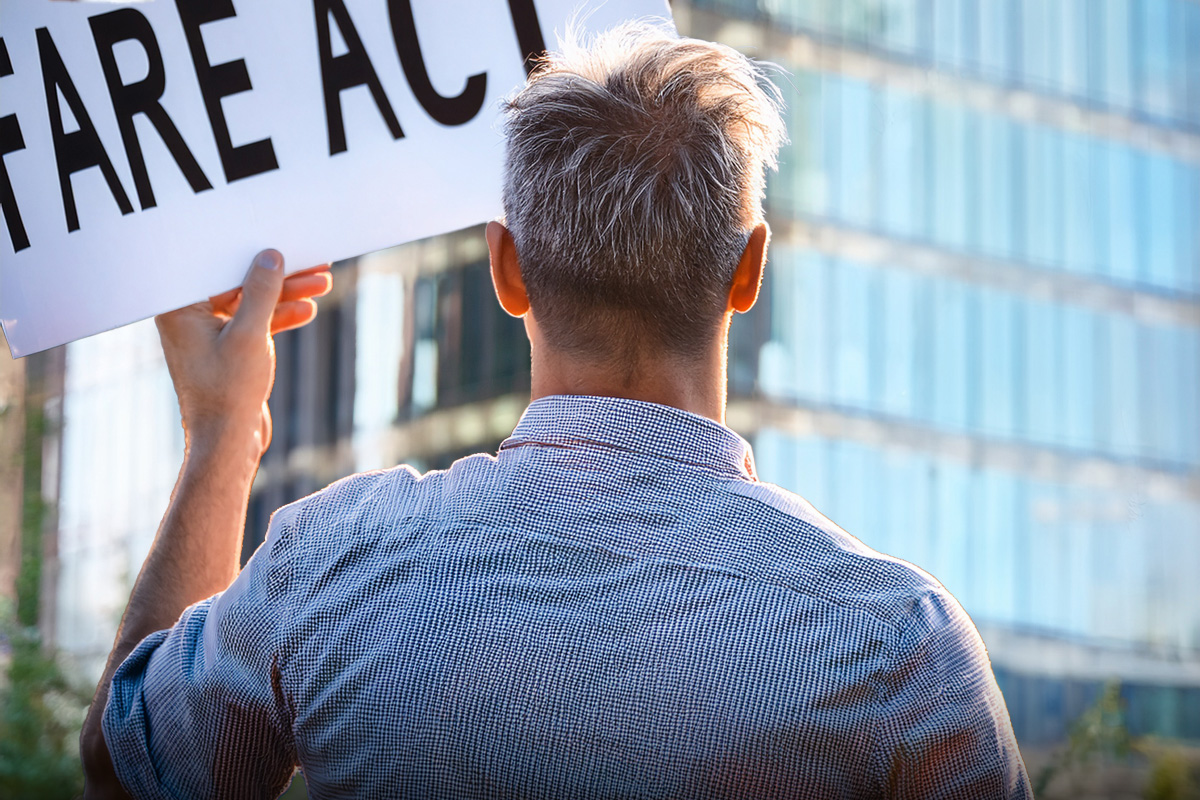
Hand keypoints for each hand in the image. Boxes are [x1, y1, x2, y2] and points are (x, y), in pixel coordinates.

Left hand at [155, 250, 332, 460]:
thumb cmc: (228, 392)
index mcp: (180, 308)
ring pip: (252, 302)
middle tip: (314, 260)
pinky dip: (281, 316)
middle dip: (279, 274)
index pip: (218, 266)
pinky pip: (256, 323)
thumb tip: (270, 256)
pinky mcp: (228, 350)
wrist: (228, 441)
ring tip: (322, 283)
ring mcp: (210, 334)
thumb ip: (261, 292)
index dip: (253, 251)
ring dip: (287, 293)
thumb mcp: (250, 335)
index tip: (282, 240)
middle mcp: (190, 317)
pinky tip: (308, 310)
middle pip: (239, 281)